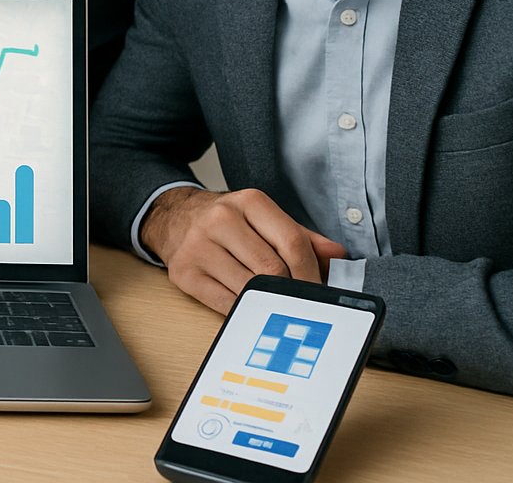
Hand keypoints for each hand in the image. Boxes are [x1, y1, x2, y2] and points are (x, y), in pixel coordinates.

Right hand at [140, 187, 347, 313]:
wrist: (175, 218)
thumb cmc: (228, 223)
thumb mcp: (264, 218)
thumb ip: (301, 236)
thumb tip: (338, 257)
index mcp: (248, 202)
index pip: (292, 242)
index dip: (312, 273)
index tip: (320, 291)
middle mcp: (220, 219)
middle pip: (272, 268)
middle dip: (293, 292)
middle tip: (304, 305)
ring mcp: (198, 246)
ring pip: (249, 287)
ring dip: (269, 303)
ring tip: (280, 308)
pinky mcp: (184, 272)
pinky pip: (224, 302)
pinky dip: (244, 310)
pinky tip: (253, 309)